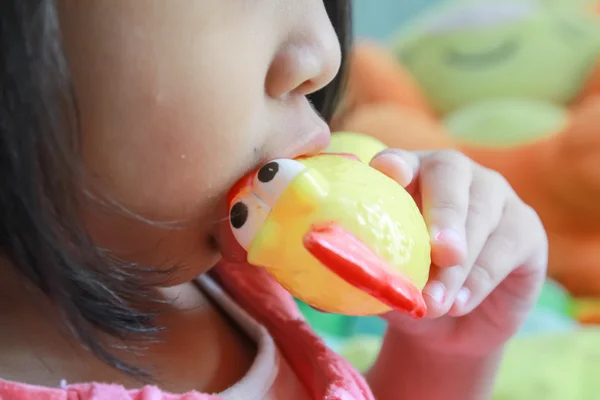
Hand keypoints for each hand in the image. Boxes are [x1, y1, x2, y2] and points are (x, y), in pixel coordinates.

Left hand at [370, 149, 547, 355]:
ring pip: (482, 216)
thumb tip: (336, 266)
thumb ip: (366, 267)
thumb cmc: (408, 289)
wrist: (449, 328)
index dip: (395, 164)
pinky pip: (507, 247)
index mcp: (409, 176)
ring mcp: (494, 196)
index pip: (399, 161)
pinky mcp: (524, 228)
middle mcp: (453, 176)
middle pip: (450, 175)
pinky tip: (458, 304)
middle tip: (440, 251)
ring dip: (459, 265)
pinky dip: (481, 279)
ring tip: (435, 303)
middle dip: (445, 212)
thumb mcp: (383, 280)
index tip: (390, 173)